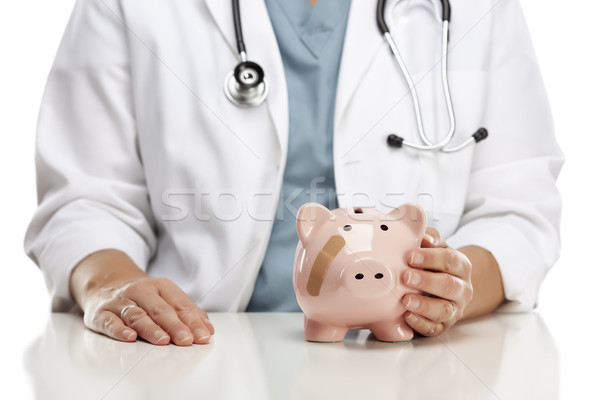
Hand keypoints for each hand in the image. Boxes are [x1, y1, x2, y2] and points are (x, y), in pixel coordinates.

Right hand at [71, 250, 213, 345]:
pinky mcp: (101, 313)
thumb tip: (208, 329)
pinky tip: (129, 337)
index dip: (193, 321)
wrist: (105, 283)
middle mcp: (141, 291)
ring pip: (137, 315)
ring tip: (163, 340)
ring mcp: (120, 301)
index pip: (180, 304)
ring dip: (151, 328)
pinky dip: (119, 329)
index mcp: (161, 286)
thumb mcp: (165, 296)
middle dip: (175, 325)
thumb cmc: (142, 296)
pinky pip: (110, 321)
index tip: (203, 336)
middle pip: (160, 309)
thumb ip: (187, 311)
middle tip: (186, 340)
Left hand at [401, 228, 472, 336]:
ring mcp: (454, 309)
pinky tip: (407, 317)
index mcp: (461, 266)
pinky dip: (421, 323)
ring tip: (405, 300)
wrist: (445, 289)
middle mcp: (462, 289)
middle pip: (449, 286)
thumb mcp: (436, 248)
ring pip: (444, 310)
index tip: (411, 256)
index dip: (430, 258)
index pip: (450, 260)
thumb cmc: (435, 265)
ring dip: (424, 306)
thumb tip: (423, 236)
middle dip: (427, 281)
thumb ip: (430, 238)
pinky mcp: (443, 326)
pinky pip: (434, 328)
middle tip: (406, 277)